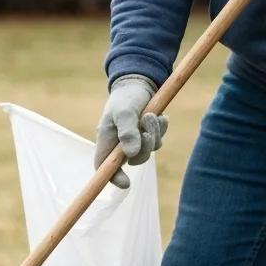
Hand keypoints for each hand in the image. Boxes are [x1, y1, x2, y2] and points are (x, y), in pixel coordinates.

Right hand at [94, 74, 167, 189]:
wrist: (138, 82)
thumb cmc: (126, 97)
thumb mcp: (124, 111)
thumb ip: (127, 132)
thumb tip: (132, 153)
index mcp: (107, 142)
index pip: (104, 168)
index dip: (113, 178)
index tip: (126, 183)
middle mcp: (120, 145)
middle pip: (134, 160)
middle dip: (145, 147)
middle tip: (147, 128)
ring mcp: (135, 142)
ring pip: (149, 151)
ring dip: (154, 134)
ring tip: (151, 114)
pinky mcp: (147, 136)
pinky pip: (158, 141)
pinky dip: (161, 129)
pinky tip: (159, 116)